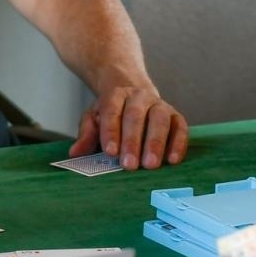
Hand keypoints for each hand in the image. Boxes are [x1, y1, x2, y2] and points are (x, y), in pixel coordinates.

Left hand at [69, 87, 187, 169]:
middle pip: (136, 116)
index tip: (110, 152)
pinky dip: (178, 143)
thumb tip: (75, 153)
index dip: (111, 131)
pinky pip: (180, 127)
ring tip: (150, 165)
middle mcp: (139, 97)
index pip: (112, 110)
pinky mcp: (175, 116)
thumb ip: (87, 134)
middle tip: (130, 165)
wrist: (132, 91)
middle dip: (132, 142)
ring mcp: (159, 105)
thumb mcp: (94, 118)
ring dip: (155, 143)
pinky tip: (172, 160)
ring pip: (159, 120)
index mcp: (116, 94)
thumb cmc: (111, 111)